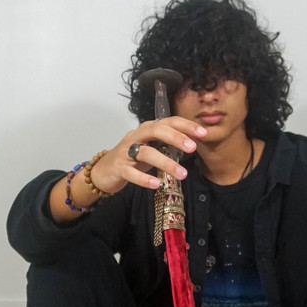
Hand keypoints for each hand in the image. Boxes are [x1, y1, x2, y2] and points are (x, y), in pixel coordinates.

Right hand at [90, 116, 206, 194]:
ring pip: (146, 153)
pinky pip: (131, 173)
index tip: (203, 133)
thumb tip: (193, 144)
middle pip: (155, 131)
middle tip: (193, 148)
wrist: (103, 172)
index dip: (185, 126)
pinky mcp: (119, 168)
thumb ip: (168, 144)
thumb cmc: (132, 158)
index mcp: (146, 130)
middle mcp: (136, 137)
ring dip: (166, 163)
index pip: (167, 122)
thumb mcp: (151, 148)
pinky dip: (144, 179)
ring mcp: (126, 152)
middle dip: (176, 137)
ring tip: (182, 174)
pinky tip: (156, 184)